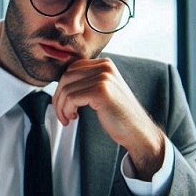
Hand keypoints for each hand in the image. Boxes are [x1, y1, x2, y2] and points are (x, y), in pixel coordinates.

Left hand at [52, 58, 164, 177]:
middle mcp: (105, 67)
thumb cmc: (118, 115)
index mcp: (105, 64)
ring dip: (61, 107)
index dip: (62, 86)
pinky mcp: (100, 91)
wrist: (137, 131)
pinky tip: (73, 118)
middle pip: (66, 77)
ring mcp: (103, 78)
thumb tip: (60, 83)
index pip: (72, 68)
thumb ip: (87, 81)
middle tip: (61, 113)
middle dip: (58, 97)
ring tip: (67, 118)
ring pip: (66, 89)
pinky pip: (71, 98)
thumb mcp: (103, 91)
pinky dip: (66, 110)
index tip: (63, 102)